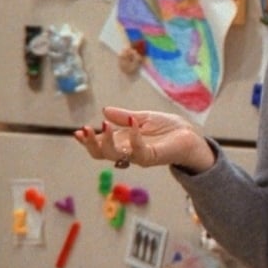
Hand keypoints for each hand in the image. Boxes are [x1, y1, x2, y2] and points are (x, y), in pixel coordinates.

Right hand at [73, 106, 214, 172]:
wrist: (191, 135)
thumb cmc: (168, 128)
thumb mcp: (143, 118)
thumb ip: (124, 116)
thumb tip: (105, 110)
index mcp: (123, 142)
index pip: (100, 145)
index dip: (87, 141)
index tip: (76, 132)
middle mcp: (128, 151)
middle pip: (102, 154)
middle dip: (90, 144)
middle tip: (83, 130)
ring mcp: (139, 156)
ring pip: (115, 155)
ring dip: (106, 141)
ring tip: (103, 125)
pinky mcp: (153, 156)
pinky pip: (138, 150)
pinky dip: (133, 135)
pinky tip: (133, 122)